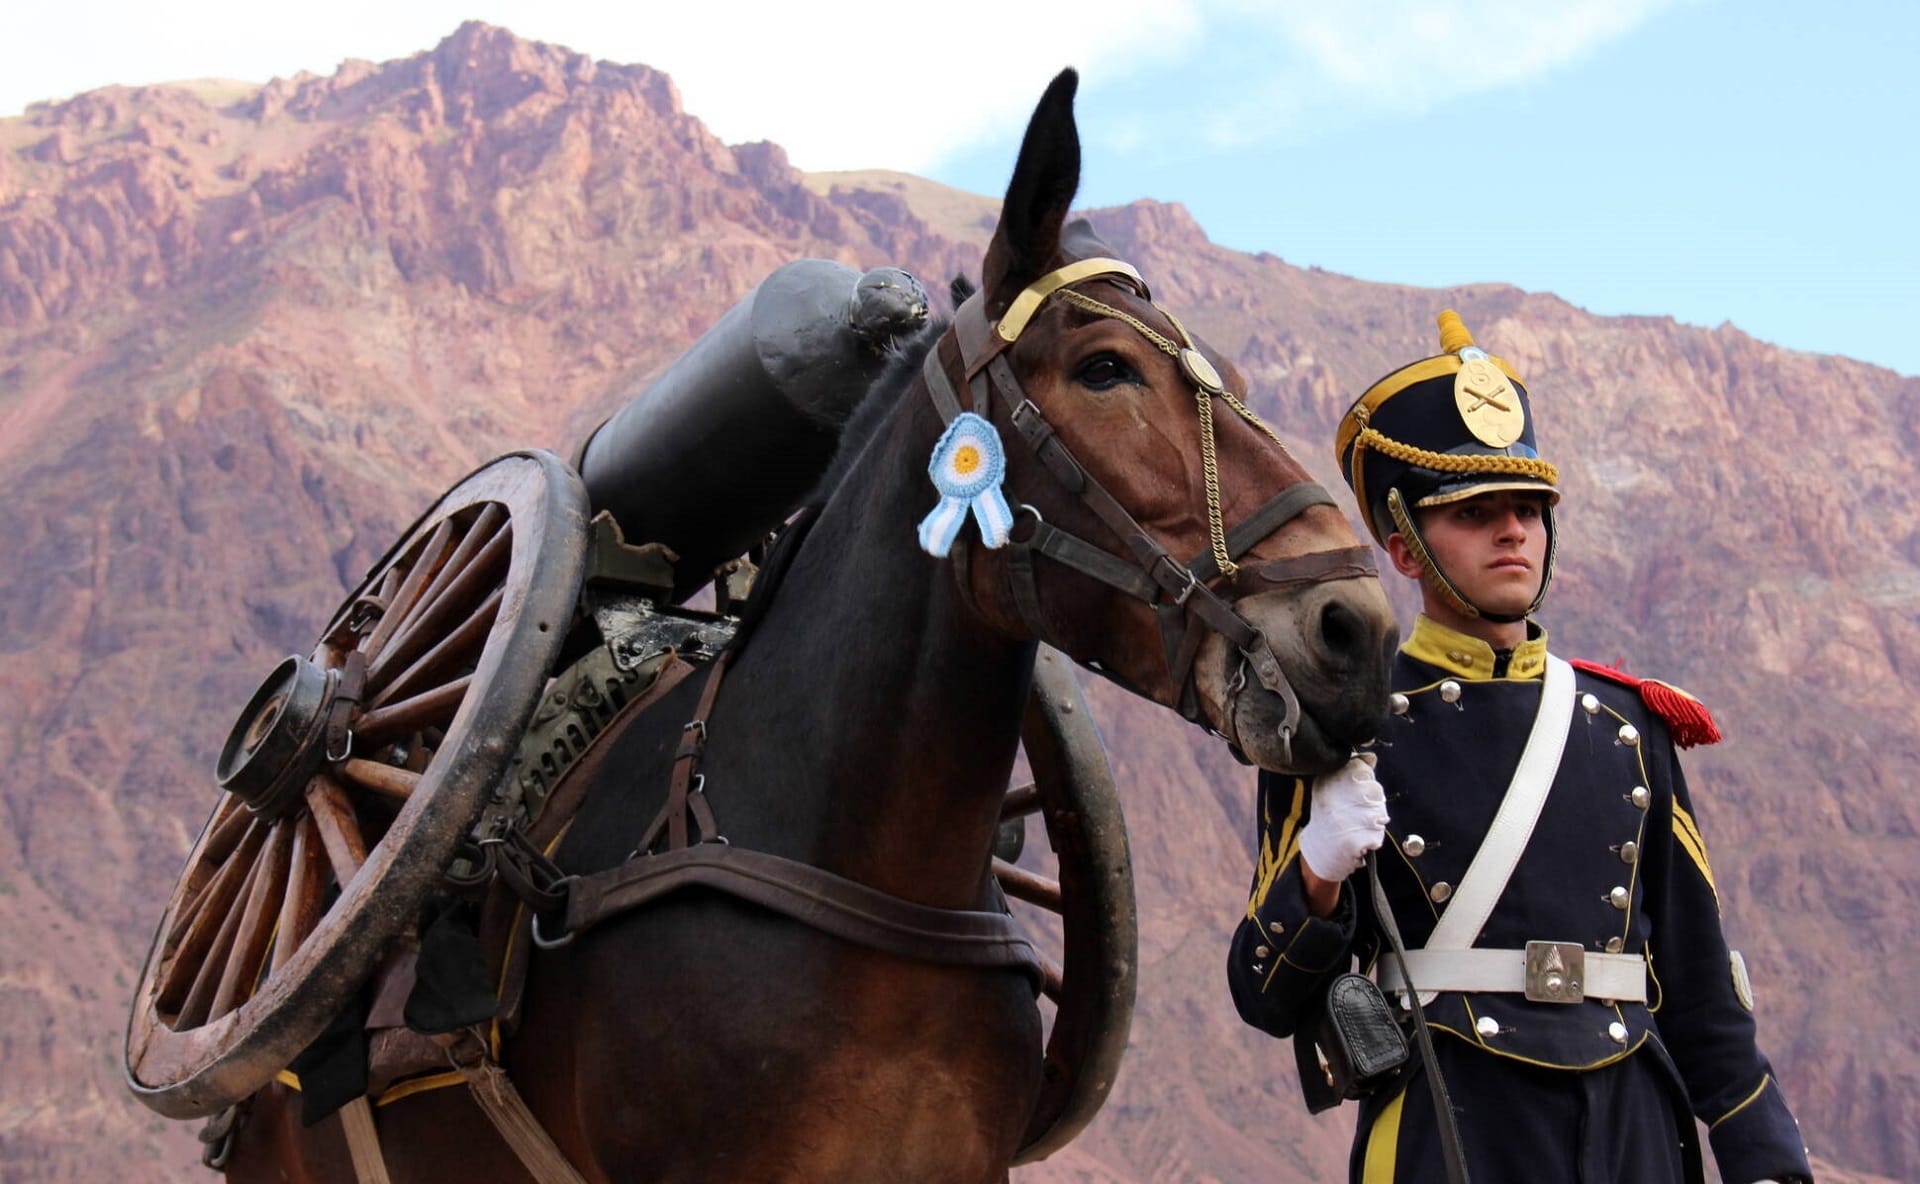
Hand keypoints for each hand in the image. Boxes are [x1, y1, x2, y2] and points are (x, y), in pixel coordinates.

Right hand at [1297, 755, 1388, 881]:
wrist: (1319, 851)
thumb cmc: (1331, 816)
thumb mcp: (1334, 789)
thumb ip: (1353, 771)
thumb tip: (1372, 756)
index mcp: (1327, 782)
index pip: (1361, 768)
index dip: (1365, 780)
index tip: (1355, 791)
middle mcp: (1332, 799)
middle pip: (1375, 790)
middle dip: (1373, 803)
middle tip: (1356, 813)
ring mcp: (1343, 819)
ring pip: (1380, 813)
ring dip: (1375, 823)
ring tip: (1357, 827)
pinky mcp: (1353, 840)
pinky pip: (1378, 836)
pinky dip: (1373, 841)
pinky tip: (1358, 841)